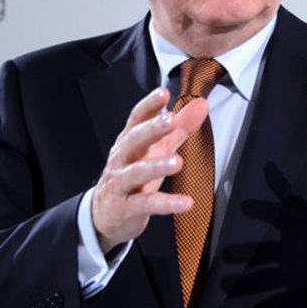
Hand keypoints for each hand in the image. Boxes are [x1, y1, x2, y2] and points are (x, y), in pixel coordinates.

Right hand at [90, 87, 209, 252]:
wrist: (105, 214)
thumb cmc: (134, 176)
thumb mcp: (157, 150)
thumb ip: (179, 128)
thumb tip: (201, 104)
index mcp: (130, 141)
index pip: (137, 118)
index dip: (149, 105)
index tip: (163, 92)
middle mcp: (123, 159)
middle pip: (134, 140)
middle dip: (151, 129)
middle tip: (171, 120)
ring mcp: (121, 183)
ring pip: (136, 172)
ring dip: (156, 166)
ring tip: (177, 162)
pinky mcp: (125, 207)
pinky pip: (146, 204)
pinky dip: (166, 204)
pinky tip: (186, 203)